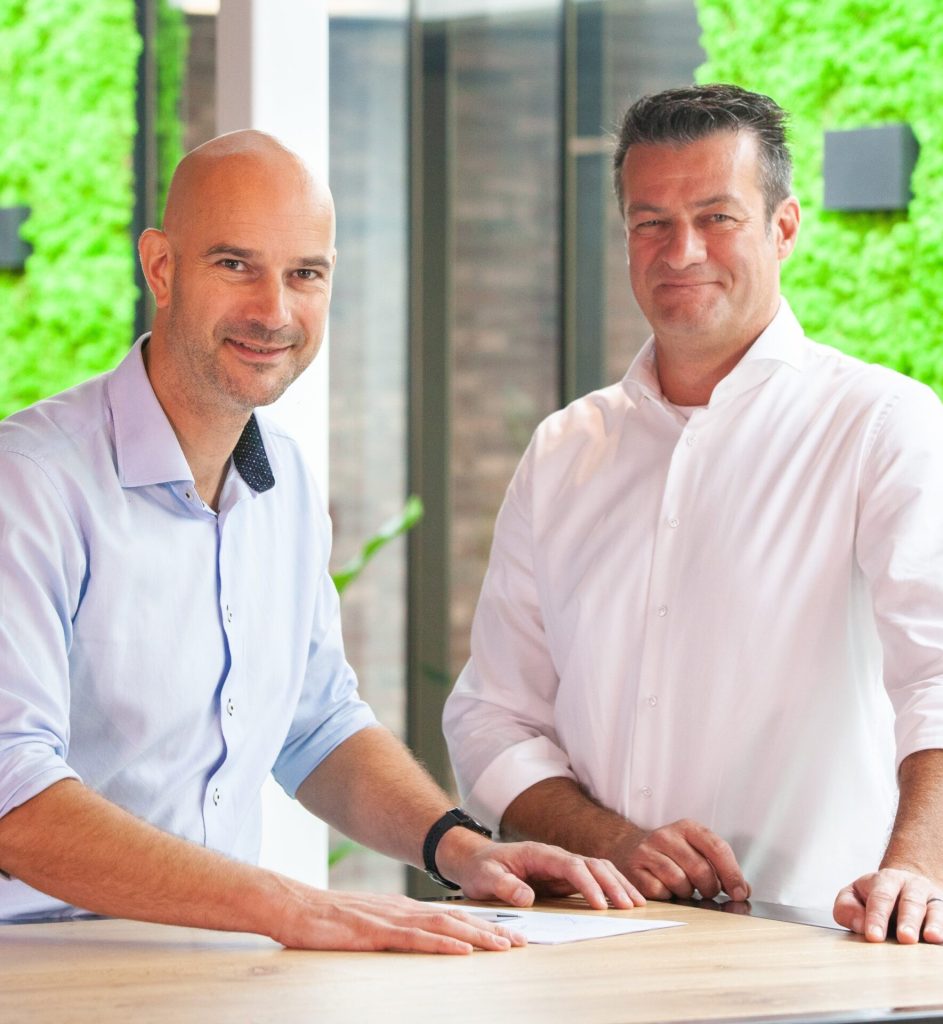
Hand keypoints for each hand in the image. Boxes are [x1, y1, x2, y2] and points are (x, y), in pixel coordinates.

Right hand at [273, 883, 527, 953]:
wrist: (292, 905)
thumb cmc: (324, 919)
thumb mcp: (365, 922)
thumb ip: (391, 928)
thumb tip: (415, 938)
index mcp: (401, 908)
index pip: (450, 916)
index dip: (482, 925)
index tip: (508, 936)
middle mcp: (402, 909)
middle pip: (455, 919)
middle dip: (491, 931)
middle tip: (521, 942)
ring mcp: (389, 918)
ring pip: (443, 927)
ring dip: (477, 937)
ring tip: (504, 946)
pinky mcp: (374, 932)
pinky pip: (415, 939)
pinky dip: (443, 943)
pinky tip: (462, 949)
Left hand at [439, 836, 644, 910]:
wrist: (475, 860)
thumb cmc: (481, 868)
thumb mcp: (485, 877)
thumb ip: (505, 885)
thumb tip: (527, 897)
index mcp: (538, 853)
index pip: (570, 866)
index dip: (588, 884)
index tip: (601, 904)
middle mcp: (554, 857)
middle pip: (591, 864)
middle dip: (612, 883)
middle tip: (631, 905)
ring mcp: (560, 866)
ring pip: (596, 869)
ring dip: (616, 883)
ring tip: (637, 902)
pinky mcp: (561, 878)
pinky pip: (591, 879)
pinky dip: (609, 887)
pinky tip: (622, 899)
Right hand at [613, 818, 749, 901]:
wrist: (629, 848)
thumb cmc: (671, 854)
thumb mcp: (696, 851)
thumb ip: (721, 868)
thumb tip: (744, 890)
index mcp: (688, 828)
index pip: (717, 848)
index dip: (732, 874)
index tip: (740, 893)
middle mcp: (667, 835)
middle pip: (700, 868)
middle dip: (710, 888)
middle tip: (708, 892)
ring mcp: (648, 850)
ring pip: (679, 881)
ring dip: (687, 892)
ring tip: (684, 888)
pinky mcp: (634, 868)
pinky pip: (659, 890)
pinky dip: (667, 896)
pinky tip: (666, 889)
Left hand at [834, 868, 942, 943]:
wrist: (905, 885)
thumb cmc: (873, 896)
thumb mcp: (853, 896)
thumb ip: (848, 908)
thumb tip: (860, 925)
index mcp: (886, 880)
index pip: (880, 898)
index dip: (877, 917)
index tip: (873, 937)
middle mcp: (912, 886)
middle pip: (910, 901)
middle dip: (908, 920)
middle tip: (905, 938)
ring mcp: (931, 899)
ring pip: (934, 909)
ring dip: (934, 924)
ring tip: (931, 938)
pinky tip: (940, 939)